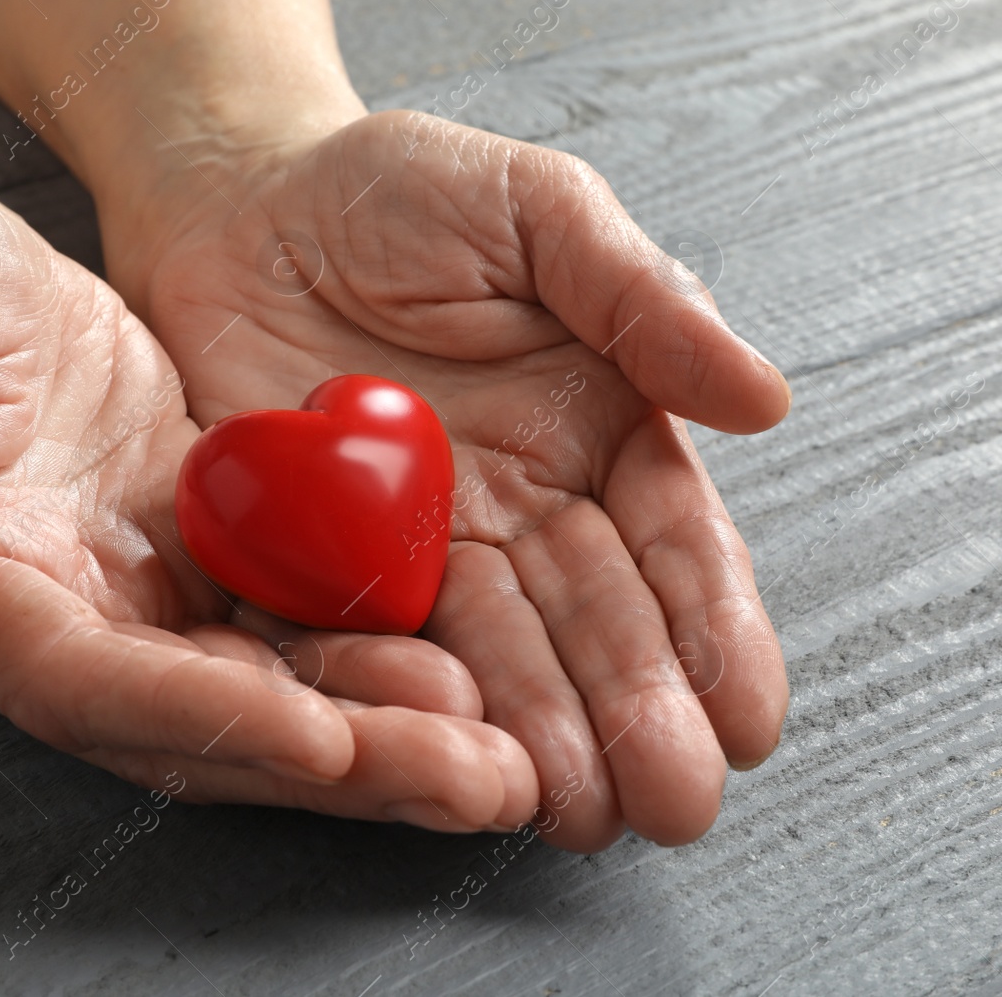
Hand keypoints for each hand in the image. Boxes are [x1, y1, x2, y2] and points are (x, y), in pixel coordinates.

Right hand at [0, 168, 537, 831]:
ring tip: (507, 755)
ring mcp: (160, 596)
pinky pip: (313, 623)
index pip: (95, 683)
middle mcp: (83, 620)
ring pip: (284, 692)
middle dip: (347, 762)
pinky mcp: (222, 555)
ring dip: (394, 733)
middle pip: (216, 725)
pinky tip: (484, 669)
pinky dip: (389, 654)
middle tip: (478, 778)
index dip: (205, 716)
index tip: (321, 739)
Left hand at [101, 111, 792, 848]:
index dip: (713, 628)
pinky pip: (362, 636)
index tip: (748, 716)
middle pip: (591, 622)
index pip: (669, 544)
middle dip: (639, 714)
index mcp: (595, 432)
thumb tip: (766, 397)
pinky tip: (452, 754)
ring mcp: (419, 545)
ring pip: (493, 654)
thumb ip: (642, 299)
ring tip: (581, 809)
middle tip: (674, 803)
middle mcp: (520, 507)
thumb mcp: (540, 213)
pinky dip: (404, 696)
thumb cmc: (399, 191)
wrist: (236, 195)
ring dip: (541, 735)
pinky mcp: (313, 562)